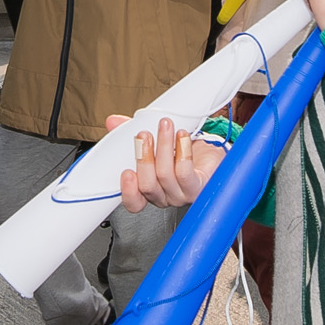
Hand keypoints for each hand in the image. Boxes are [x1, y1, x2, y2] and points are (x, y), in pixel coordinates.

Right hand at [105, 115, 226, 212]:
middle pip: (148, 185)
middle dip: (144, 157)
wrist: (212, 148)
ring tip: (165, 126)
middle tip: (144, 134)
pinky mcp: (200, 185)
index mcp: (151, 190)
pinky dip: (182, 152)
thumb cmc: (181, 149)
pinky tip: (182, 136)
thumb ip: (130, 133)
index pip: (135, 202)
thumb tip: (113, 122)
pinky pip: (186, 173)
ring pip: (165, 175)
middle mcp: (166, 196)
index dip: (128, 191)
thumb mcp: (153, 139)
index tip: (126, 172)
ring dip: (164, 146)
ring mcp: (183, 193)